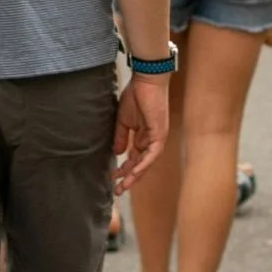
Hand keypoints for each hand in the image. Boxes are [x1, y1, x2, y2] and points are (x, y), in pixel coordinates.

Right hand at [112, 72, 171, 188]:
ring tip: (124, 186)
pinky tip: (134, 173)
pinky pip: (152, 154)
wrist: (146, 80)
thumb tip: (117, 153)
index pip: (133, 158)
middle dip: (128, 178)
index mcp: (142, 137)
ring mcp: (157, 138)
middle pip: (140, 164)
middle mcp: (151, 140)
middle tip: (118, 190)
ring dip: (135, 175)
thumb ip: (120, 137)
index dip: (123, 169)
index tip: (112, 178)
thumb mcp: (123, 120)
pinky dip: (144, 164)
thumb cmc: (136, 95)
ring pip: (146, 163)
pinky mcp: (160, 134)